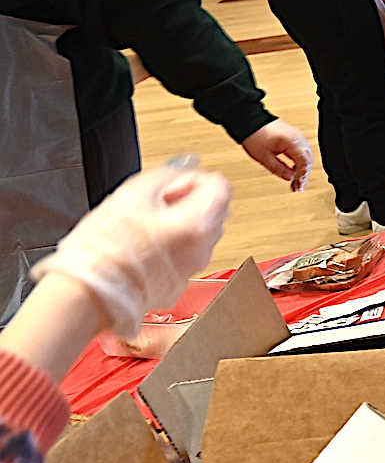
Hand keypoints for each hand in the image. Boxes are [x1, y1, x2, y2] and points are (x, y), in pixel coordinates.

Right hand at [32, 163, 231, 338]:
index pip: (221, 186)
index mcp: (197, 224)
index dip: (194, 179)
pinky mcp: (177, 285)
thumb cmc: (103, 250)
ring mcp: (191, 270)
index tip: (172, 185)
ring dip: (179, 224)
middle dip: (188, 200)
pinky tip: (140, 248)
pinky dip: (171, 247)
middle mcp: (203, 250)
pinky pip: (184, 257)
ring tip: (142, 227)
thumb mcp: (131, 194)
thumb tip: (181, 169)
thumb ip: (164, 175)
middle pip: (214, 210)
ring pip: (199, 235)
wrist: (85, 293)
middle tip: (154, 204)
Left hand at [241, 120, 312, 189]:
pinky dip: (300, 162)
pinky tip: (294, 170)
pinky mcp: (294, 137)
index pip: (304, 162)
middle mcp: (298, 138)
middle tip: (298, 187)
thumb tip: (290, 178)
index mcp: (292, 142)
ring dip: (302, 169)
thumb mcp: (264, 157)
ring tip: (296, 182)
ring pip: (306, 156)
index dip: (302, 176)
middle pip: (308, 159)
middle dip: (303, 175)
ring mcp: (297, 136)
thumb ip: (279, 169)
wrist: (250, 122)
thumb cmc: (255, 136)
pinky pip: (302, 151)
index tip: (298, 186)